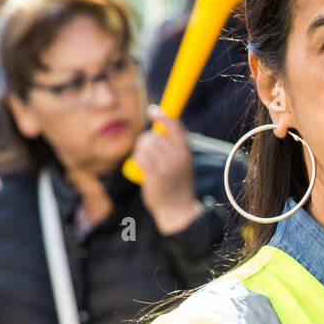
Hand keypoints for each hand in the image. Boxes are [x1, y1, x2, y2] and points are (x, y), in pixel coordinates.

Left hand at [134, 104, 203, 234]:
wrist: (178, 211)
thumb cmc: (177, 186)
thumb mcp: (183, 164)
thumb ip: (174, 147)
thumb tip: (158, 128)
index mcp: (186, 152)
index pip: (175, 127)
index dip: (162, 116)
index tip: (152, 112)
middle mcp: (178, 157)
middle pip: (155, 136)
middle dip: (145, 141)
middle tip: (145, 151)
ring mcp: (167, 166)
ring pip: (146, 145)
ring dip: (140, 151)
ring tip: (144, 161)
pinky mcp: (155, 175)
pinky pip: (140, 157)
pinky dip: (137, 160)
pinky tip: (141, 168)